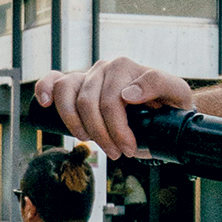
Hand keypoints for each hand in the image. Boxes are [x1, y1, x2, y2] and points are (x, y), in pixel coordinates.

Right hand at [32, 58, 195, 158]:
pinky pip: (53, 80)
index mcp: (127, 68)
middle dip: (102, 135)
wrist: (162, 105)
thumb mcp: (177, 93)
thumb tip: (127, 93)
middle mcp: (105, 68)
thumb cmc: (169, 102)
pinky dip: (45, 89)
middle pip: (89, 103)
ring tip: (90, 140)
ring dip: (75, 123)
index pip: (113, 100)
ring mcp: (88, 74)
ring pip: (67, 93)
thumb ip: (159, 84)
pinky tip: (44, 103)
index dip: (119, 130)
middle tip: (117, 153)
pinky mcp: (75, 82)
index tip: (129, 148)